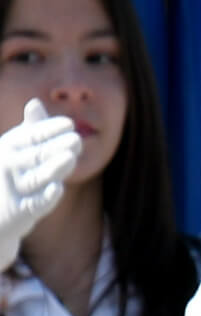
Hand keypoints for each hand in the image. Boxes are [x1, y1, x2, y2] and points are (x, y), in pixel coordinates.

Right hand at [0, 97, 81, 265]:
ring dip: (53, 169)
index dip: (48, 129)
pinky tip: (58, 188)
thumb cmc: (12, 172)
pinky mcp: (19, 212)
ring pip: (36, 178)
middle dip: (55, 147)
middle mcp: (8, 165)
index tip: (69, 124)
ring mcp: (12, 189)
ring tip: (70, 158)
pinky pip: (34, 204)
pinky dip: (46, 197)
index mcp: (9, 146)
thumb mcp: (18, 148)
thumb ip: (31, 129)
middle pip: (36, 155)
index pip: (31, 135)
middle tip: (76, 139)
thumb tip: (35, 102)